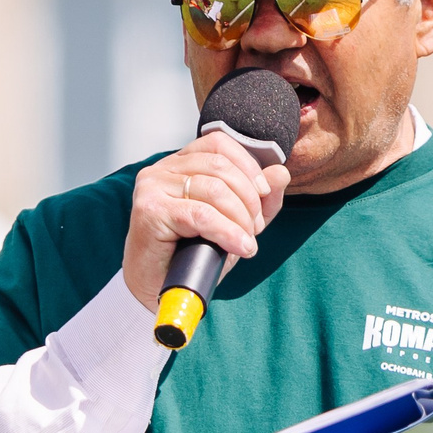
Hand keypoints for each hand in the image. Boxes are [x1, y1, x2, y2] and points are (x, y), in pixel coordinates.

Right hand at [122, 128, 290, 311]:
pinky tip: (238, 246)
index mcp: (179, 164)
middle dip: (248, 199)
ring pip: (214, 190)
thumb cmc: (188, 254)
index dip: (248, 166)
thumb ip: (258, 199)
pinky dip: (227, 232)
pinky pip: (201, 215)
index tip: (264, 192)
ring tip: (245, 241)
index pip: (219, 144)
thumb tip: (281, 173)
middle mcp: (162, 169)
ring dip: (240, 218)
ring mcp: (153, 187)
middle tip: (254, 228)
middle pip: (220, 166)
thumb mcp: (233, 223)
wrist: (155, 288)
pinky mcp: (150, 210)